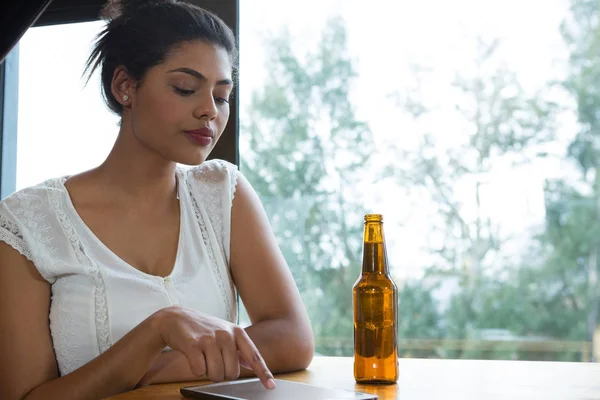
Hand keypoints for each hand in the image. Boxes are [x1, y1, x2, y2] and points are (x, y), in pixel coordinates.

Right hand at [154, 307, 275, 388]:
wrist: (176, 318)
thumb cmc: (203, 329)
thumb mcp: (224, 332)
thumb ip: (238, 349)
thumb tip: (251, 364)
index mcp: (237, 332)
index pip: (253, 356)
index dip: (263, 372)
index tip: (271, 385)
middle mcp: (226, 334)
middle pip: (232, 373)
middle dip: (222, 373)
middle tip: (213, 361)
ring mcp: (210, 339)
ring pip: (216, 375)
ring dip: (208, 373)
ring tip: (203, 357)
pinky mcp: (193, 345)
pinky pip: (199, 372)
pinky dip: (196, 370)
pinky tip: (193, 356)